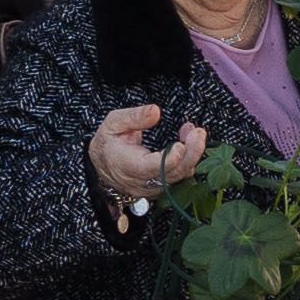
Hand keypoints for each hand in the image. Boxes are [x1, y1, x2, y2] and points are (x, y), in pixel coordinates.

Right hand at [88, 103, 205, 205]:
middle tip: (198, 133)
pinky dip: (188, 160)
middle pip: (172, 174)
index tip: (181, 143)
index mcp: (127, 165)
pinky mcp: (160, 188)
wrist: (101, 166)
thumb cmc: (108, 143)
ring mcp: (152, 188)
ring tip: (194, 132)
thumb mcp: (113, 123)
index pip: (153, 168)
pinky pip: (179, 178)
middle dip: (191, 153)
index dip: (170, 158)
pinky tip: (189, 142)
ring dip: (192, 154)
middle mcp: (141, 182)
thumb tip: (155, 111)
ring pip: (179, 177)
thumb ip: (134, 116)